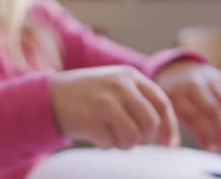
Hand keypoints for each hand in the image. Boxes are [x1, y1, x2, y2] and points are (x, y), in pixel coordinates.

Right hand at [51, 65, 178, 149]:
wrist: (50, 96)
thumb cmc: (87, 95)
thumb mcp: (115, 86)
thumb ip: (139, 100)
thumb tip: (164, 131)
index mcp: (129, 75)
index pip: (162, 103)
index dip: (170, 127)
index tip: (169, 144)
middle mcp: (121, 85)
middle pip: (151, 123)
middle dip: (145, 138)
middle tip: (129, 138)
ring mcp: (107, 101)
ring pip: (135, 137)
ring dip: (124, 143)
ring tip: (109, 133)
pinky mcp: (94, 118)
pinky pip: (112, 144)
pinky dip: (105, 144)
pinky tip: (93, 132)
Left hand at [155, 62, 220, 154]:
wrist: (177, 69)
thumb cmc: (172, 97)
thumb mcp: (166, 107)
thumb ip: (170, 125)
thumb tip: (171, 146)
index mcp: (176, 94)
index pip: (192, 116)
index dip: (203, 134)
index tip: (213, 150)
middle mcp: (194, 85)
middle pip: (212, 109)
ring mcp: (209, 79)